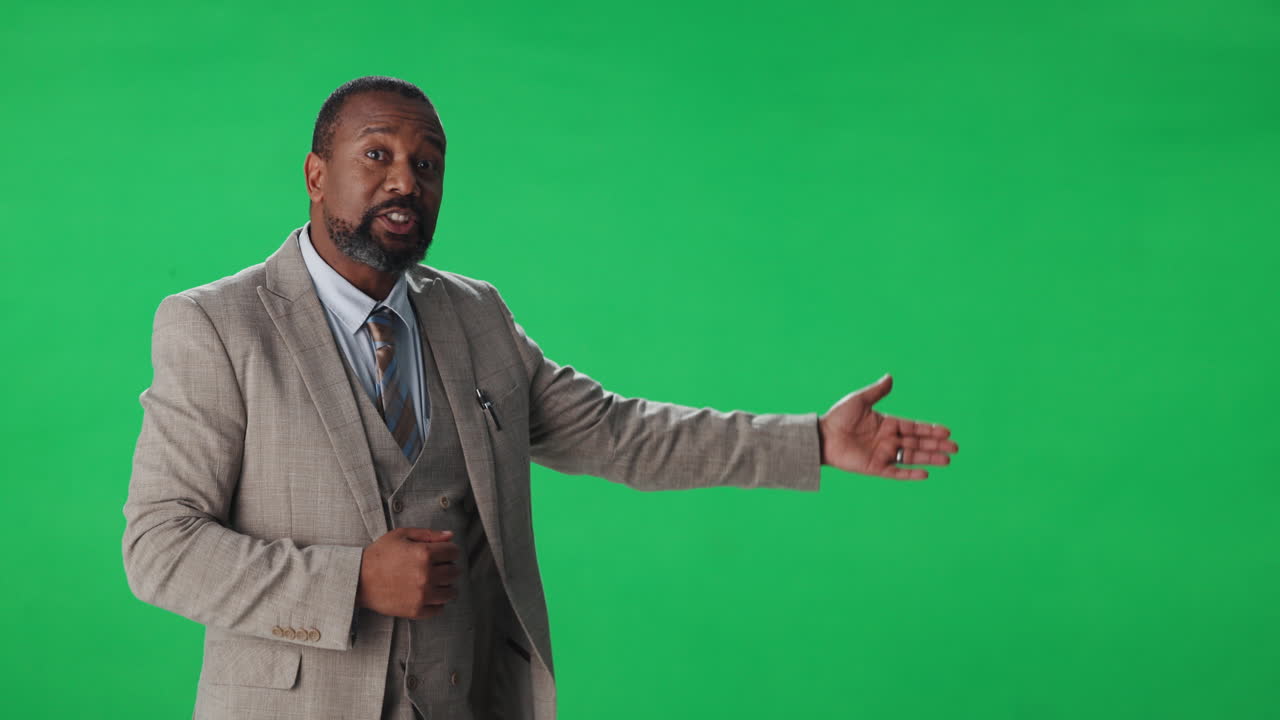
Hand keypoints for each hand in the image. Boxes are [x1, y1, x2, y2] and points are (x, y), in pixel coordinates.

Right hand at [356, 527, 459, 618]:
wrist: (358, 579)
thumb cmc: (378, 555)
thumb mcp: (401, 536)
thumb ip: (428, 534)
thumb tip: (450, 535)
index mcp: (424, 554)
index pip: (454, 552)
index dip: (450, 550)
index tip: (444, 553)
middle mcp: (426, 575)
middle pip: (454, 572)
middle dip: (449, 567)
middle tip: (438, 567)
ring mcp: (422, 594)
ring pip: (450, 592)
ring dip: (446, 586)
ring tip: (435, 582)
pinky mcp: (416, 610)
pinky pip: (439, 609)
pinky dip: (437, 603)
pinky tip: (428, 595)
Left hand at [818, 373, 957, 479]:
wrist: (822, 436)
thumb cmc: (839, 417)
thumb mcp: (859, 400)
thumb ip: (877, 391)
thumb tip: (890, 377)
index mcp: (887, 424)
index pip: (914, 427)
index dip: (930, 429)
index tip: (947, 431)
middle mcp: (888, 440)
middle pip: (917, 443)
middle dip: (936, 444)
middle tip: (955, 447)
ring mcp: (882, 454)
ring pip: (911, 458)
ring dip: (929, 458)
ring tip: (947, 460)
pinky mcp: (875, 467)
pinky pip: (896, 472)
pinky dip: (910, 474)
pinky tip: (926, 474)